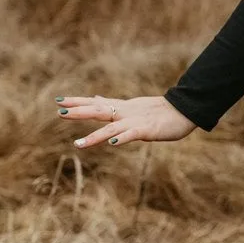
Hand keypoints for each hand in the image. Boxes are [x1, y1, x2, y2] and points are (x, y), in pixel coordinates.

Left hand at [55, 93, 196, 148]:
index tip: (58, 101)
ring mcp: (136, 121)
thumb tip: (96, 98)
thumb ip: (112, 104)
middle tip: (60, 113)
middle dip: (80, 112)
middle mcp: (125, 112)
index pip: (95, 103)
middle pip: (99, 111)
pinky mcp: (148, 130)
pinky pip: (133, 134)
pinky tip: (112, 144)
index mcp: (121, 108)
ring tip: (78, 144)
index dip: (77, 102)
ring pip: (112, 128)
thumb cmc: (159, 111)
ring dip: (94, 136)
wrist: (184, 111)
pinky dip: (122, 138)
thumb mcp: (132, 106)